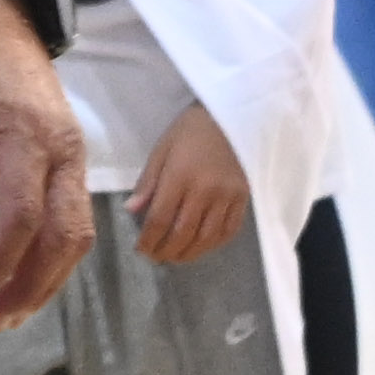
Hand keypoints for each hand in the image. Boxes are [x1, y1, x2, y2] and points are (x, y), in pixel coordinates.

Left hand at [0, 0, 94, 328]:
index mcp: (24, 132)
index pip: (22, 213)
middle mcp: (62, 148)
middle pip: (65, 234)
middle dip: (32, 284)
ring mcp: (72, 152)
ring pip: (78, 230)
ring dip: (48, 277)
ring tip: (8, 311)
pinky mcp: (69, 154)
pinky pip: (73, 214)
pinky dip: (55, 254)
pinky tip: (26, 276)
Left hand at [126, 103, 247, 267]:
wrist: (230, 117)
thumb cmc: (190, 131)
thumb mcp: (162, 150)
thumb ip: (147, 182)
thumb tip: (131, 211)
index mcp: (180, 176)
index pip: (160, 219)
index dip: (148, 240)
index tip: (140, 249)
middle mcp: (205, 190)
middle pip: (183, 233)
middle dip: (166, 251)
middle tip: (156, 257)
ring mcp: (227, 196)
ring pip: (206, 238)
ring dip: (189, 253)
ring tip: (175, 257)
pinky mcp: (243, 198)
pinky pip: (229, 231)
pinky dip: (214, 244)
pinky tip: (202, 247)